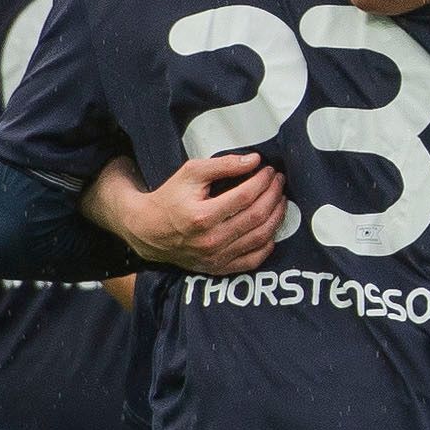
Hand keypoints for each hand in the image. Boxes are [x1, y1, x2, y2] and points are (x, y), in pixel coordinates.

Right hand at [89, 152, 284, 274]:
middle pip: (256, 217)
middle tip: (279, 182)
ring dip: (276, 218)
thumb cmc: (170, 198)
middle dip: (273, 196)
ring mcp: (216, 257)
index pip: (245, 196)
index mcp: (203, 215)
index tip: (270, 171)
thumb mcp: (191, 173)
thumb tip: (254, 160)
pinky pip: (252, 261)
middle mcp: (211, 240)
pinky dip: (267, 245)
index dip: (263, 181)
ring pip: (260, 239)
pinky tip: (271, 229)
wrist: (149, 230)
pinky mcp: (219, 268)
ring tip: (280, 200)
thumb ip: (223, 165)